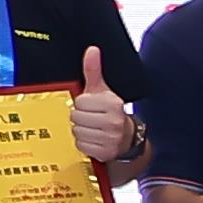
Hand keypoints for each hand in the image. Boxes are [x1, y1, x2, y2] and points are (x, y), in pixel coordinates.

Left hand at [68, 47, 135, 168]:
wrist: (127, 138)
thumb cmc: (110, 112)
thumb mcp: (102, 90)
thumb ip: (94, 70)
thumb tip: (92, 50)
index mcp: (113, 104)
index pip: (80, 102)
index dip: (82, 103)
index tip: (91, 106)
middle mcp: (114, 121)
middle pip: (76, 117)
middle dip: (80, 117)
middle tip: (91, 118)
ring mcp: (111, 139)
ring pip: (77, 131)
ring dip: (81, 130)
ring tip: (92, 128)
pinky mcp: (105, 152)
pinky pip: (81, 145)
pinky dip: (84, 143)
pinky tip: (93, 138)